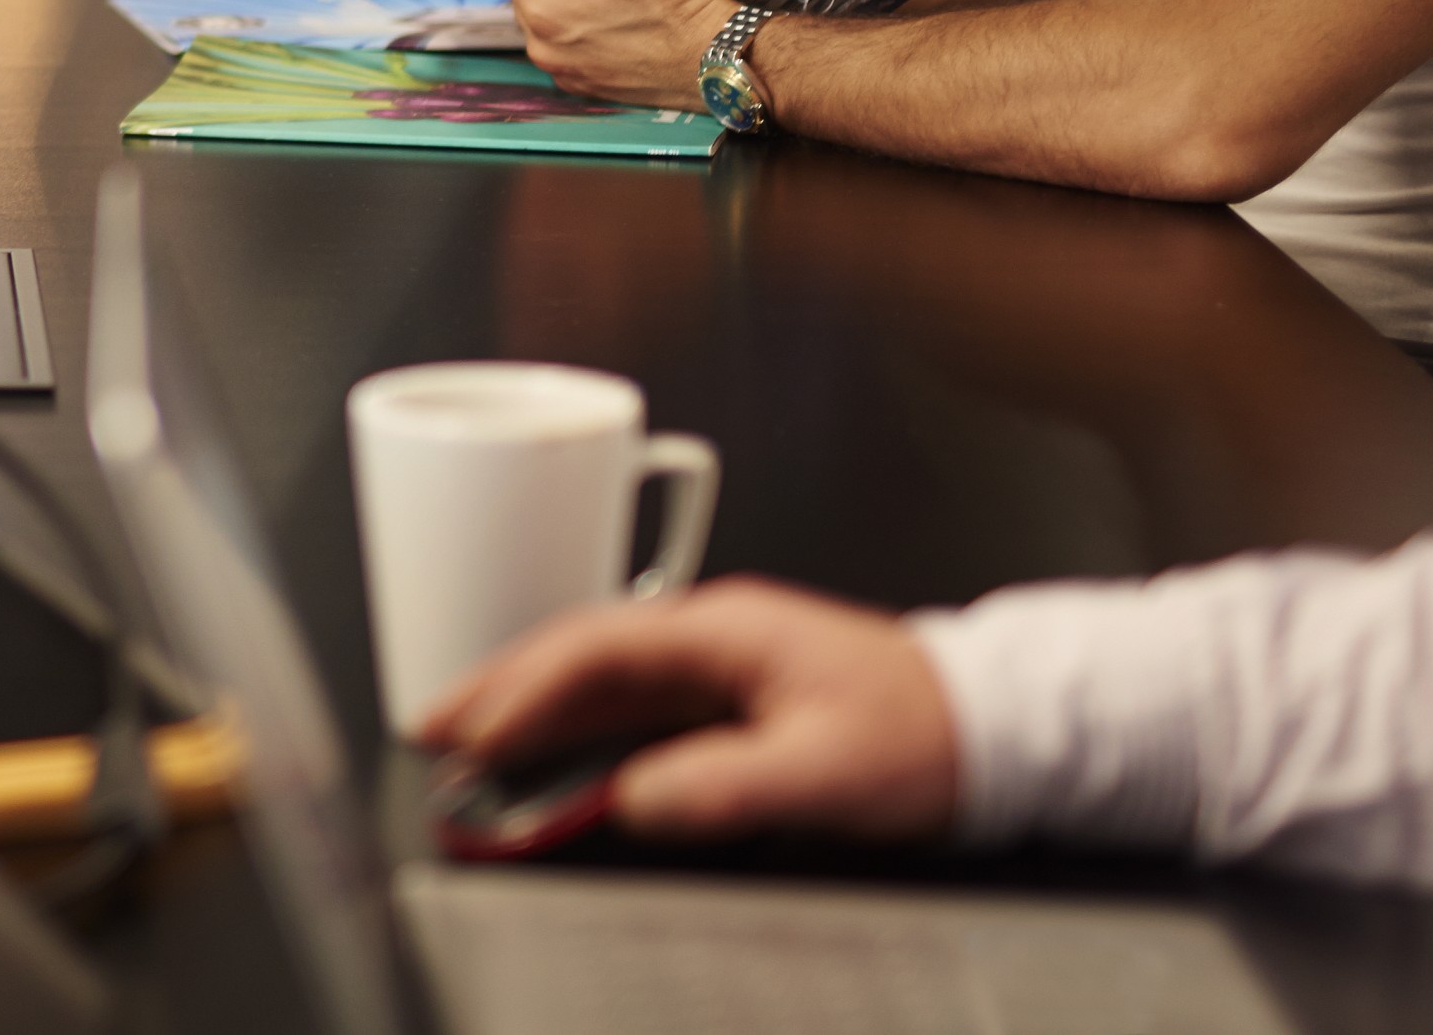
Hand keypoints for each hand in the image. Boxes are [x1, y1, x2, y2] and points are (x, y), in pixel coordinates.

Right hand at [418, 579, 961, 847]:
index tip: (469, 729)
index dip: (523, 690)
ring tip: (468, 739)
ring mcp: (721, 664)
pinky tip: (553, 756)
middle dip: (499, 686)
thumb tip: (633, 800)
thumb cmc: (929, 735)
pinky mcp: (734, 698)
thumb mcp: (828, 770)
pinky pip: (632, 706)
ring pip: (600, 678)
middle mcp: (712, 635)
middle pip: (578, 652)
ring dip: (532, 707)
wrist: (1001, 729)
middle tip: (431, 725)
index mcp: (723, 630)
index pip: (594, 650)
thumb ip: (727, 786)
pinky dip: (578, 728)